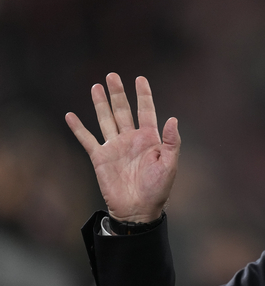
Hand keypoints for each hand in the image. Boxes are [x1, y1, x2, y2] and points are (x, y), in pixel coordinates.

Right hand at [65, 73, 180, 222]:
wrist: (138, 210)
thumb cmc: (158, 189)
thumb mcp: (170, 165)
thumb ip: (172, 142)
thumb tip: (173, 118)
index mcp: (149, 139)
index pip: (146, 111)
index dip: (144, 95)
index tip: (140, 78)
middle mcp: (131, 139)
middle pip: (123, 110)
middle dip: (118, 93)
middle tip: (112, 75)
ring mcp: (115, 147)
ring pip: (106, 119)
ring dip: (100, 103)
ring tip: (96, 86)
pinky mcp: (100, 158)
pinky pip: (87, 139)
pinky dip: (78, 128)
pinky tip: (70, 116)